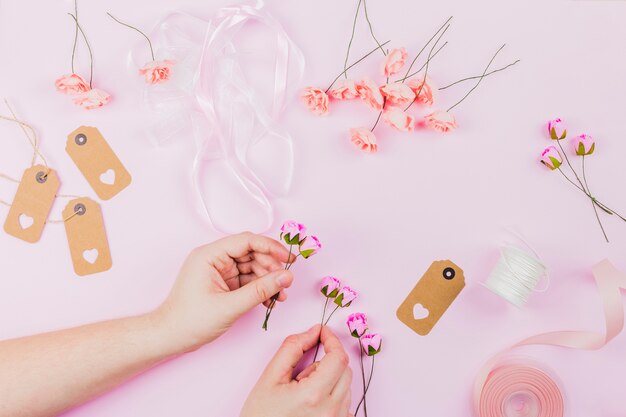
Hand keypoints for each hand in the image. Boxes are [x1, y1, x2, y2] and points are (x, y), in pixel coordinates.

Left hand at [154, 232, 295, 351]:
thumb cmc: (189, 321)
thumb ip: (260, 290)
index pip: (246, 241)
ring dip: (269, 280)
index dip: (270, 247)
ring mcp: (220, 271)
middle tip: (286, 282)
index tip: (288, 259)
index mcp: (210, 255)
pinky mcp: (224, 284)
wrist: (170, 338)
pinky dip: (261, 289)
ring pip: (253, 267)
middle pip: (252, 253)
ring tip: (281, 296)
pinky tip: (271, 300)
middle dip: (271, 267)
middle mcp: (215, 259)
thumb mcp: (230, 306)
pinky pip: (248, 280)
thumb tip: (285, 277)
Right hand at [240, 325, 353, 416]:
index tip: (322, 333)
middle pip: (345, 370)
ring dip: (330, 379)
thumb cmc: (260, 416)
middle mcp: (330, 410)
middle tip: (302, 373)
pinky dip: (333, 395)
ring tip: (304, 392)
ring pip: (346, 386)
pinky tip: (312, 402)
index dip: (332, 339)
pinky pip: (345, 403)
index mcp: (313, 395)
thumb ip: (293, 348)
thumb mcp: (270, 377)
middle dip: (327, 361)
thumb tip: (313, 331)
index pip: (338, 357)